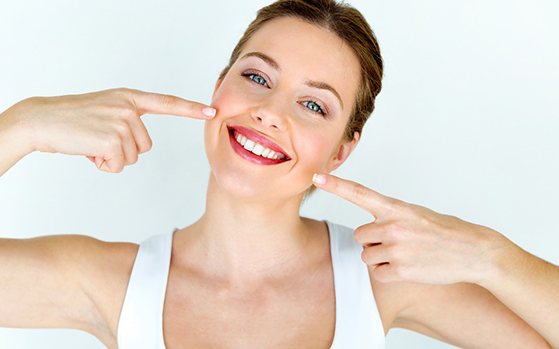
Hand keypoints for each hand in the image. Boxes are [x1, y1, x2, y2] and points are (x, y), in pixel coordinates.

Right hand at [10, 87, 215, 172]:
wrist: (43, 120)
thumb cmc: (73, 119)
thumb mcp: (106, 110)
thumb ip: (128, 119)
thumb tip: (140, 145)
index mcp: (129, 98)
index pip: (166, 102)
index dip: (190, 108)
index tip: (212, 111)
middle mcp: (128, 108)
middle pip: (146, 146)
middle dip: (124, 150)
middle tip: (99, 139)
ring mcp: (121, 122)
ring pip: (133, 157)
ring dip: (113, 158)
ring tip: (92, 143)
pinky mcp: (112, 139)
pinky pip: (119, 165)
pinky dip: (104, 165)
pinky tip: (89, 151)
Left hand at [312, 173, 511, 284]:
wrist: (473, 251)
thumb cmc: (443, 231)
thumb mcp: (415, 214)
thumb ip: (389, 217)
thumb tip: (366, 230)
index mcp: (396, 207)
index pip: (359, 193)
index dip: (336, 185)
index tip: (317, 176)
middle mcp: (393, 226)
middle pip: (360, 236)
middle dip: (373, 241)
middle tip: (396, 242)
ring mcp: (397, 248)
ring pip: (367, 255)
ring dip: (380, 257)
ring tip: (405, 254)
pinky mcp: (401, 270)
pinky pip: (377, 273)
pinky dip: (388, 273)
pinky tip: (408, 267)